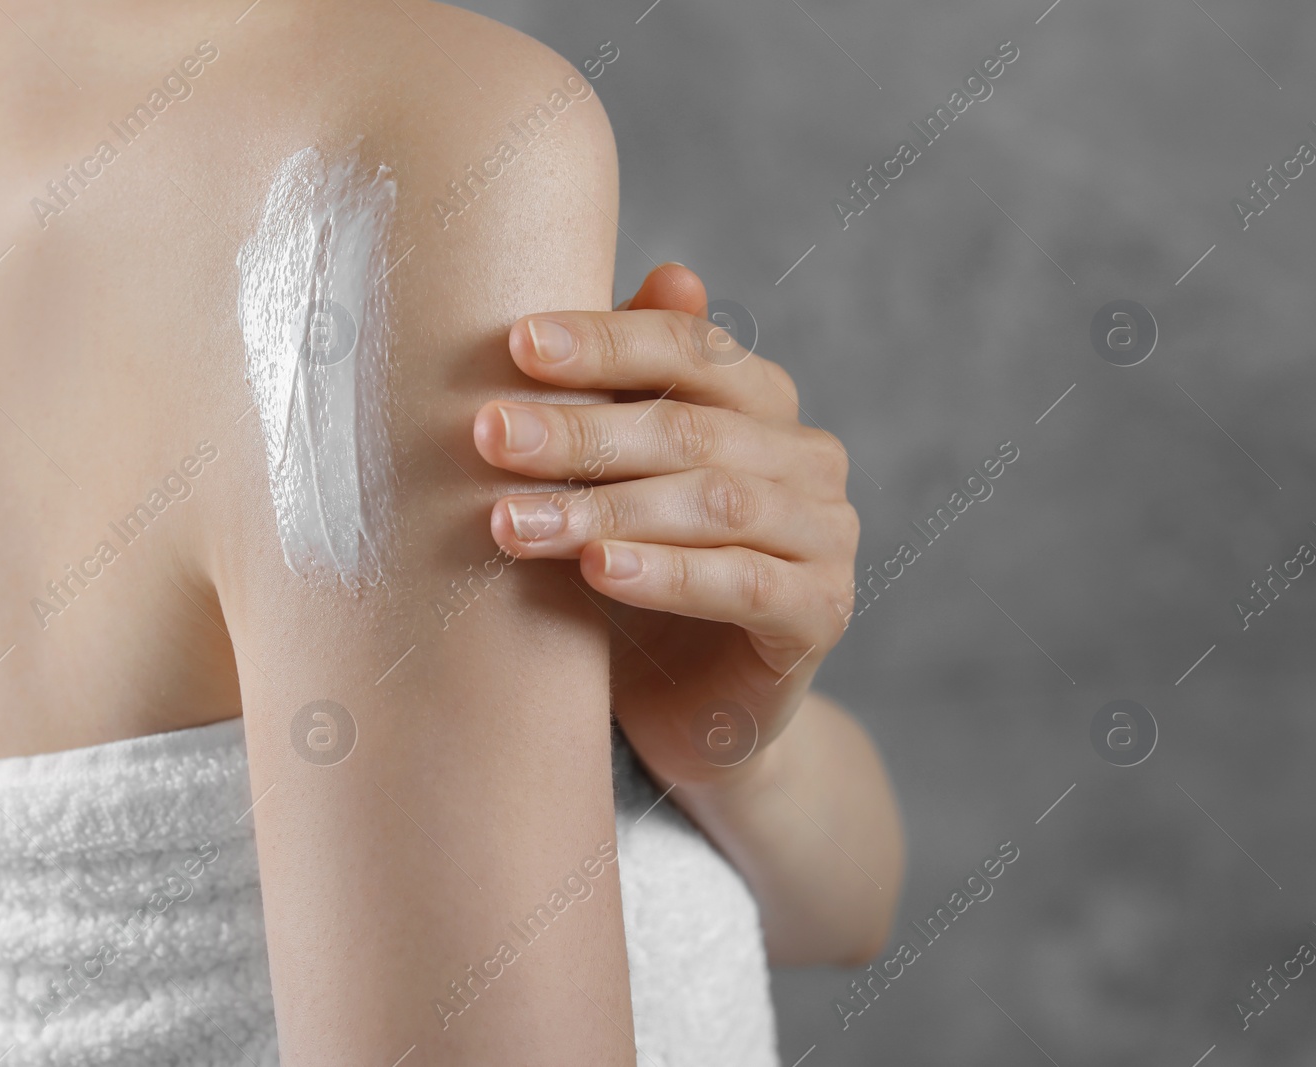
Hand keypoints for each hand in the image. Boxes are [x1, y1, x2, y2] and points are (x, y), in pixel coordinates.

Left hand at [472, 264, 858, 787]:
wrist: (681, 710)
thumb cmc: (633, 572)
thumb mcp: (613, 478)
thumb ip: (627, 387)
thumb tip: (670, 269)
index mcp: (761, 401)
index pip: (689, 347)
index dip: (605, 341)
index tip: (515, 342)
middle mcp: (806, 458)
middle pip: (691, 428)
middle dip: (582, 432)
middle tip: (490, 435)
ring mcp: (826, 536)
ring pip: (714, 505)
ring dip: (606, 509)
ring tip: (513, 521)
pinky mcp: (822, 613)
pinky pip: (743, 584)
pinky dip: (667, 574)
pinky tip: (598, 570)